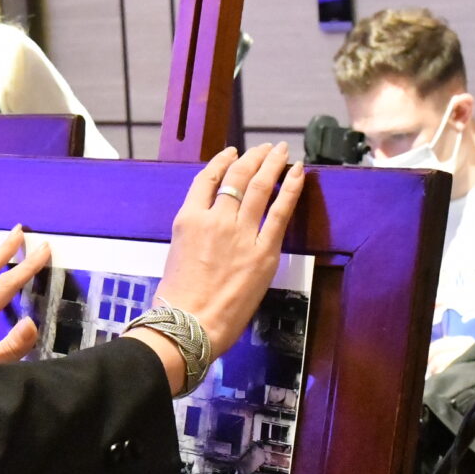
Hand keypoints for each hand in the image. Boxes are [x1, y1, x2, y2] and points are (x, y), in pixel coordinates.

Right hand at [153, 145, 304, 366]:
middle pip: (237, 177)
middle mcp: (215, 220)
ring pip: (259, 186)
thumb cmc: (178, 300)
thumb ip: (196, 234)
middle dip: (253, 157)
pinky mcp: (264, 252)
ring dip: (272, 164)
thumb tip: (213, 226)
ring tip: (280, 152)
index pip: (207, 180)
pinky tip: (297, 173)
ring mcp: (241, 234)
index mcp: (189, 220)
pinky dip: (290, 188)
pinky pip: (280, 212)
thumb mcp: (177, 254)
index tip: (232, 154)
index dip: (222, 162)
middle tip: (265, 148)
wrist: (190, 325)